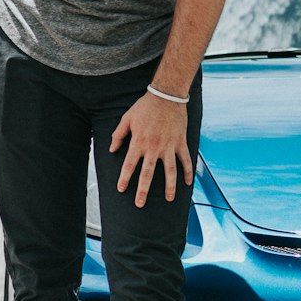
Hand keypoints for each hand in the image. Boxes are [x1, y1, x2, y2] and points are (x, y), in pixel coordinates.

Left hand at [110, 92, 192, 207]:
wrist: (167, 96)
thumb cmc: (145, 107)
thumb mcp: (127, 119)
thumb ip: (118, 135)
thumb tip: (112, 149)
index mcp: (139, 142)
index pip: (129, 165)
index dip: (124, 178)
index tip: (121, 189)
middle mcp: (153, 147)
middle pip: (147, 173)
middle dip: (143, 190)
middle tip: (140, 204)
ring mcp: (169, 146)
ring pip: (170, 171)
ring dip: (169, 186)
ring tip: (168, 199)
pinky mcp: (180, 143)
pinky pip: (185, 160)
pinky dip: (187, 171)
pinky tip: (188, 183)